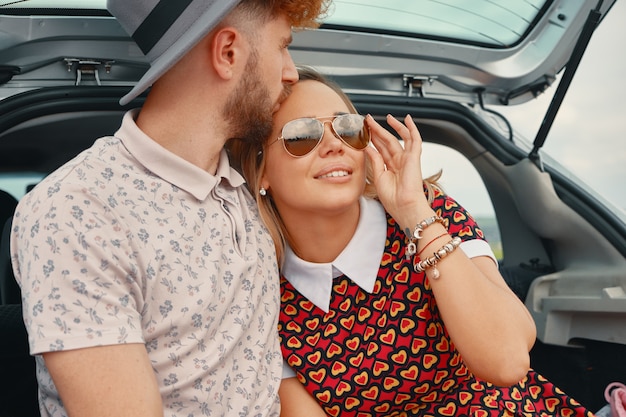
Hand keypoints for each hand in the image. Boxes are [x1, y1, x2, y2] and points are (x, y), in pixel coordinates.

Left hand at [364, 114, 431, 228]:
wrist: (404, 206)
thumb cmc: (393, 199)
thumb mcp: (378, 177)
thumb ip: (374, 161)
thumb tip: (366, 147)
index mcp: (390, 169)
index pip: (379, 149)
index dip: (371, 139)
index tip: (363, 131)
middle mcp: (399, 162)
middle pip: (386, 142)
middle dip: (377, 130)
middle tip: (368, 120)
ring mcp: (407, 159)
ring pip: (398, 138)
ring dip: (391, 127)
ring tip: (383, 117)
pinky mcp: (414, 157)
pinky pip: (414, 139)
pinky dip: (412, 129)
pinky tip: (408, 119)